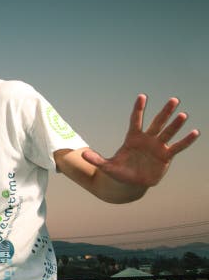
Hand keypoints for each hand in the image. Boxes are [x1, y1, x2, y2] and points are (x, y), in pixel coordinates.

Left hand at [82, 95, 199, 186]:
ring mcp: (157, 147)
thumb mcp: (106, 166)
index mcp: (132, 138)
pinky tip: (195, 132)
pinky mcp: (166, 156)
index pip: (136, 120)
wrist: (131, 183)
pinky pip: (177, 147)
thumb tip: (83, 155)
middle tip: (174, 99)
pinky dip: (186, 140)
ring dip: (175, 124)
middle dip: (164, 112)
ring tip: (183, 114)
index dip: (139, 109)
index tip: (142, 96)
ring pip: (168, 132)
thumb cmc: (119, 171)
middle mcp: (147, 139)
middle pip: (157, 122)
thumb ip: (96, 160)